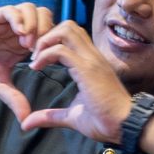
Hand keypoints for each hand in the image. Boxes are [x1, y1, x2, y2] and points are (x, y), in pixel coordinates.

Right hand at [0, 4, 57, 121]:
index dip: (53, 45)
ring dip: (36, 25)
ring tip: (28, 45)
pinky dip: (20, 19)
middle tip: (39, 51)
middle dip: (49, 32)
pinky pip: (11, 10)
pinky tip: (19, 35)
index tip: (45, 62)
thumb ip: (14, 98)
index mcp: (23, 45)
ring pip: (32, 9)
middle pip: (46, 17)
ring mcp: (5, 23)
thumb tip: (27, 120)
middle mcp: (16, 31)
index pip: (50, 34)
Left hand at [19, 21, 132, 141]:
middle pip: (68, 26)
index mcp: (92, 63)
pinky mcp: (87, 70)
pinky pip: (60, 50)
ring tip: (35, 59)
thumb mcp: (72, 116)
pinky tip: (36, 68)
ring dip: (45, 41)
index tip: (37, 60)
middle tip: (34, 55)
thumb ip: (50, 116)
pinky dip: (44, 55)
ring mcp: (91, 61)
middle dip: (46, 36)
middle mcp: (93, 57)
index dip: (52, 42)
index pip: (72, 36)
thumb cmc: (105, 122)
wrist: (125, 127)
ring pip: (66, 30)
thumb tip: (27, 123)